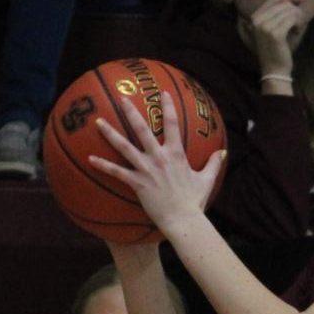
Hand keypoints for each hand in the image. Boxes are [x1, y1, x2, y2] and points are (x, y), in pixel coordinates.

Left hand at [90, 92, 224, 236]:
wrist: (183, 219)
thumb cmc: (194, 201)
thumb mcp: (207, 180)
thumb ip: (214, 163)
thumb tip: (223, 152)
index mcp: (176, 153)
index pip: (172, 124)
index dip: (168, 107)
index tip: (163, 93)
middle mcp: (159, 157)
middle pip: (142, 129)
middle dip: (130, 112)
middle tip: (121, 99)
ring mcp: (146, 169)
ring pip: (124, 146)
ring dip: (110, 133)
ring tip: (97, 122)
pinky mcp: (137, 183)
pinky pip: (117, 172)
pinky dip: (103, 165)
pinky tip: (90, 159)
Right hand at [246, 0, 302, 79]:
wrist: (274, 70)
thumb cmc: (276, 48)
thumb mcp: (271, 28)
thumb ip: (276, 12)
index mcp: (255, 17)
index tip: (300, 0)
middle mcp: (257, 21)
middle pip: (283, 3)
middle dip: (295, 10)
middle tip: (298, 21)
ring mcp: (265, 27)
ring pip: (290, 10)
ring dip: (297, 18)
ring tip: (295, 28)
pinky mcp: (275, 34)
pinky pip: (293, 19)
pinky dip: (298, 24)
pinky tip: (296, 31)